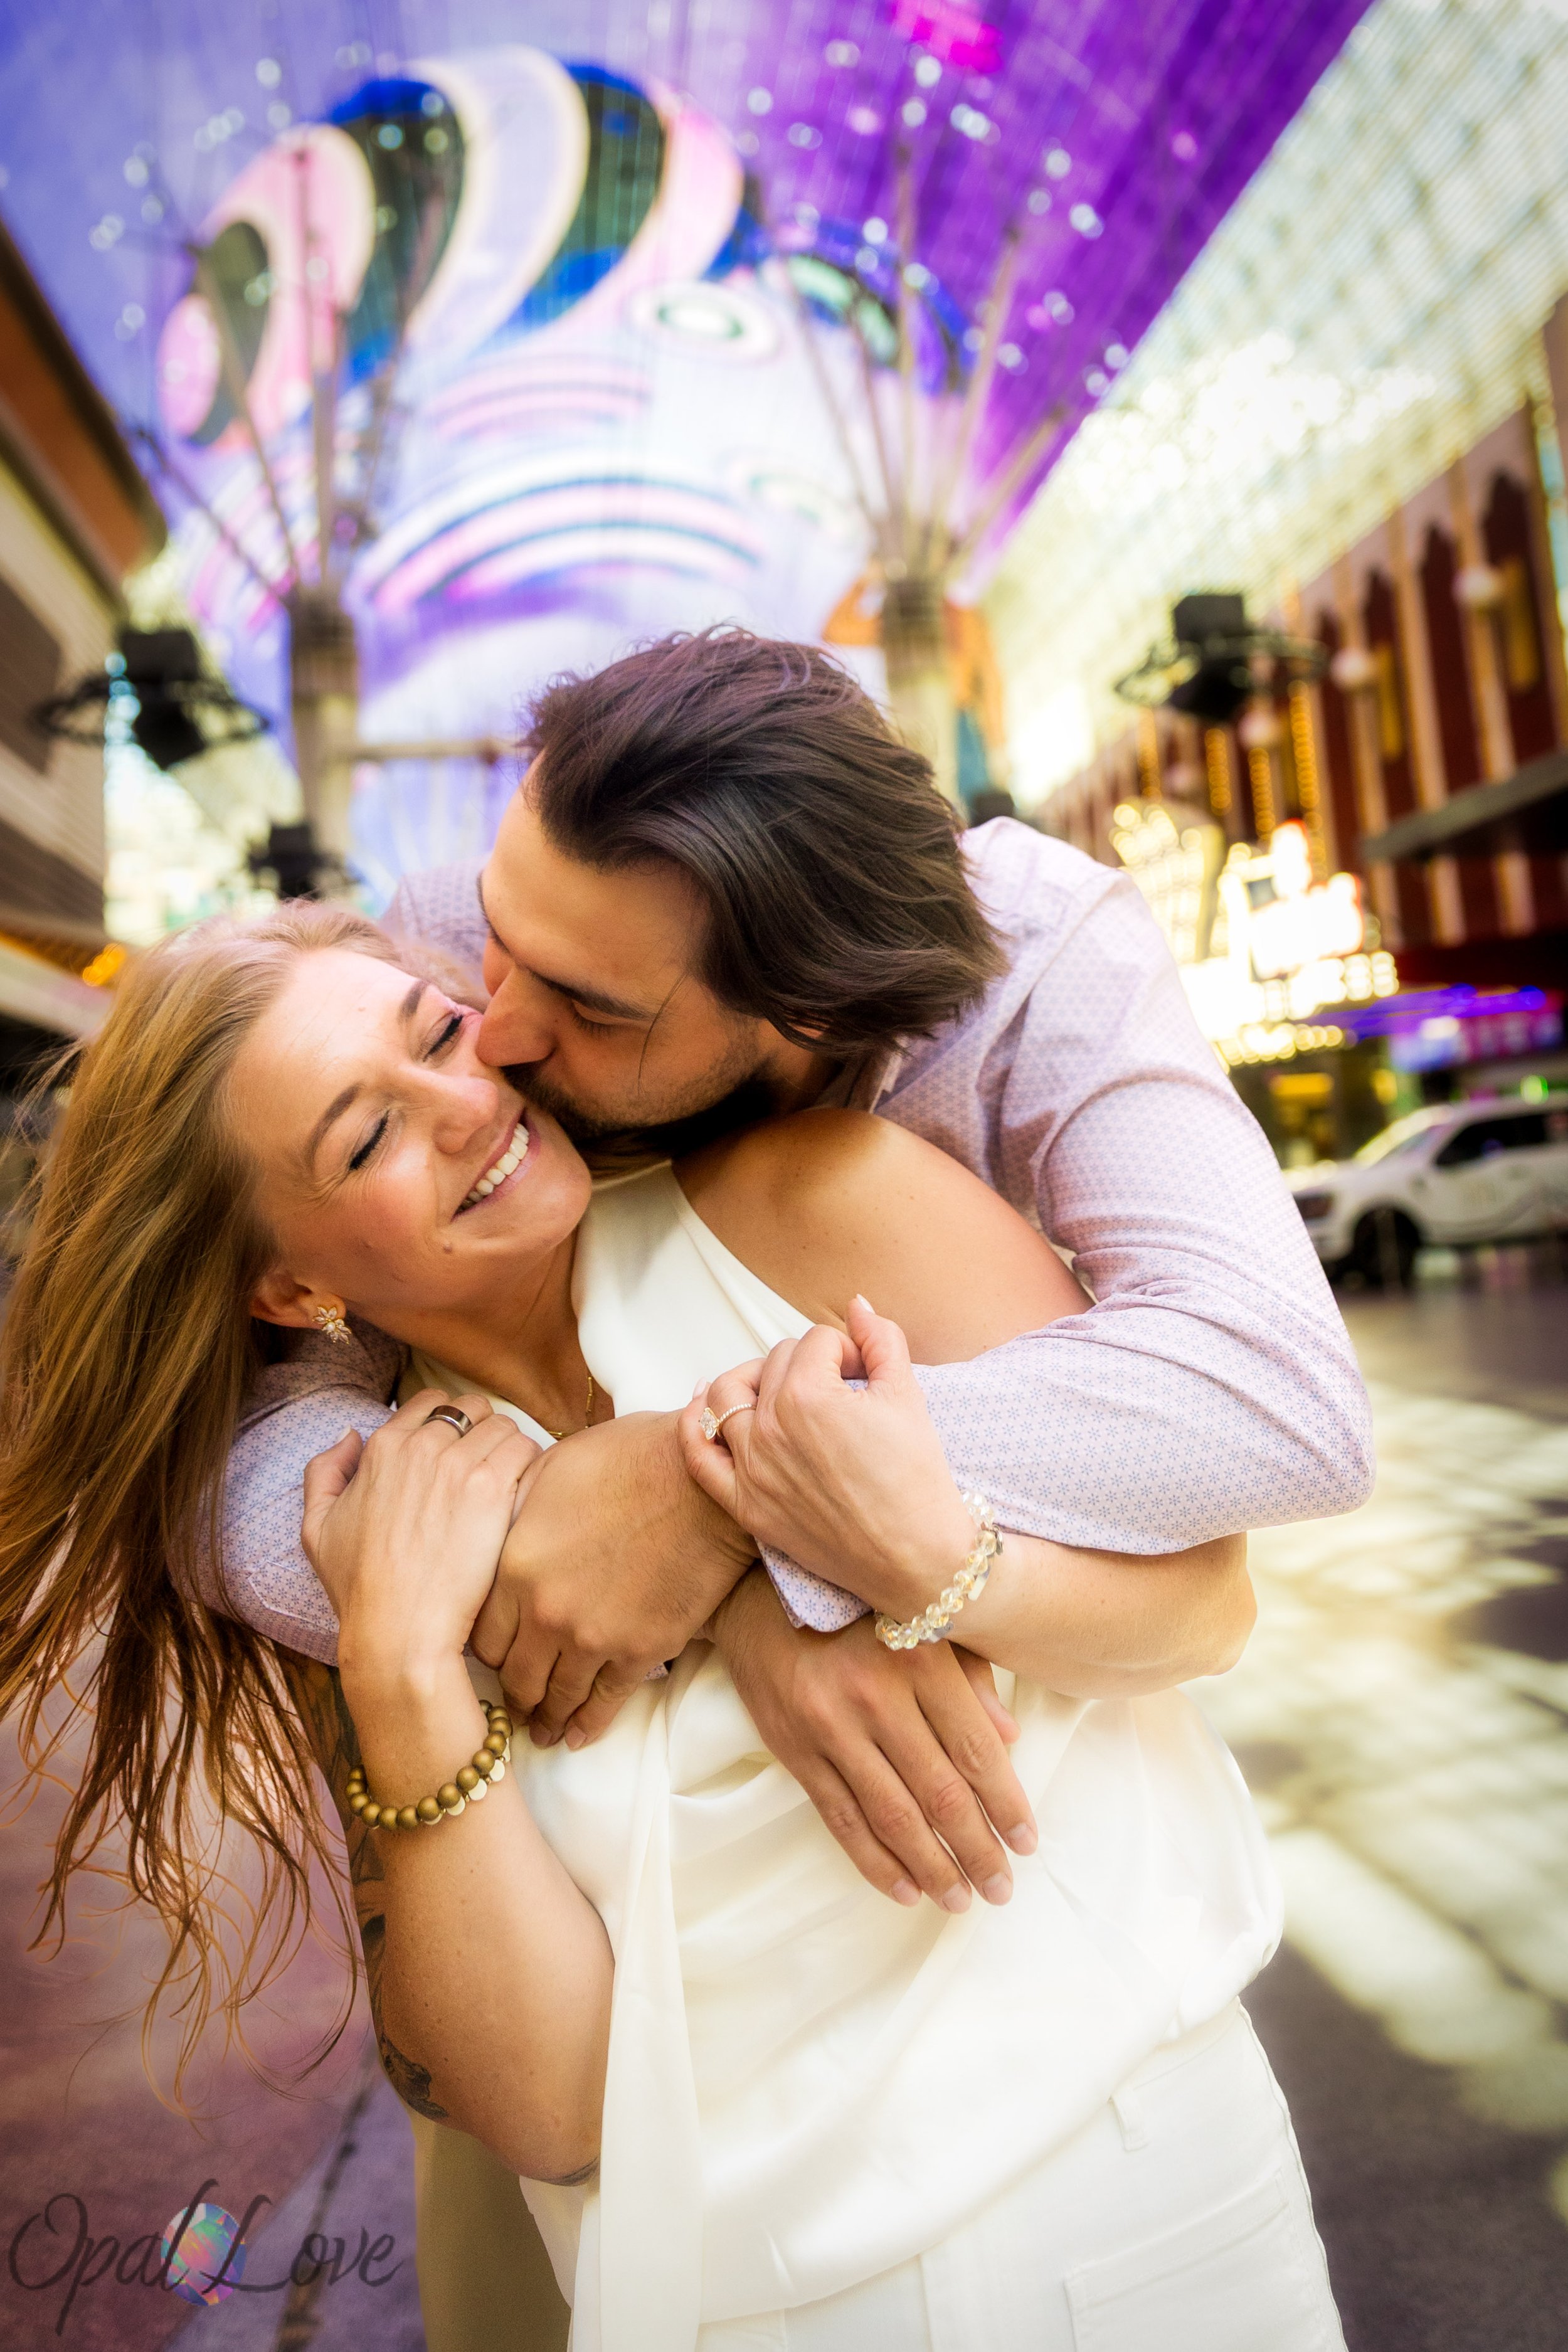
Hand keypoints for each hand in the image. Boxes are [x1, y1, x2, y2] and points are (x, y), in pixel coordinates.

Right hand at [302, 1391, 540, 1685]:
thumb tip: (350, 1435)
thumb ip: (324, 1472)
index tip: (460, 1450)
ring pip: (504, 1425)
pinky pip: (526, 1450)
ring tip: (511, 1483)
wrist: (398, 1630)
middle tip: (489, 1467)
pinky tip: (524, 1497)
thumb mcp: (317, 1528)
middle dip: (483, 1430)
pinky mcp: (492, 1489)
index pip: (431, 1401)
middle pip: (473, 1407)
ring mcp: (458, 1465)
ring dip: (510, 1449)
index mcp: (382, 1448)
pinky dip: (531, 1467)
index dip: (450, 1422)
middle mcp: (420, 1446)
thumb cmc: (359, 1588)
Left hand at [468, 1411, 756, 1750]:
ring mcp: (594, 1638)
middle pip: (514, 1676)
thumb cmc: (629, 1459)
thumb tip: (496, 1526)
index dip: (482, 1652)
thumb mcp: (551, 1470)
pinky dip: (589, 1725)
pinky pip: (605, 1703)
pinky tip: (578, 1735)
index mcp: (515, 1566)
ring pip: (556, 1697)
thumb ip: (516, 1512)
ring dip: (546, 1719)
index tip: (491, 1657)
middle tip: (511, 1703)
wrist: (703, 1480)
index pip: (480, 1636)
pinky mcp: (641, 1651)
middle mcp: (546, 1613)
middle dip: (511, 1694)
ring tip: (542, 1731)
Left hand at [679, 1297, 974, 1618]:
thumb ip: (881, 1339)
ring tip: (783, 1390)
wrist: (916, 1558)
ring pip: (727, 1395)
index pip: (816, 1341)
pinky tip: (705, 1402)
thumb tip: (857, 1305)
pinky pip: (697, 1455)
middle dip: (810, 1364)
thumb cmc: (917, 1478)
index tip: (867, 1376)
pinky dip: (695, 1422)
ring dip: (754, 1380)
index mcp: (807, 1396)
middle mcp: (768, 1429)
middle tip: (842, 1390)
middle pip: (774, 1362)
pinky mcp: (744, 1505)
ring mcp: (750, 1469)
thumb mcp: (908, 1395)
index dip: (847, 1351)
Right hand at [712, 1567, 1036, 1909]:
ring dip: (932, 1867)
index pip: (975, 1751)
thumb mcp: (922, 1619)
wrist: (755, 1591)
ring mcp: (829, 1727)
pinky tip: (905, 1889)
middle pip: (940, 1793)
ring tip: (960, 1899)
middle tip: (1001, 1889)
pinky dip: (875, 1862)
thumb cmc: (857, 1605)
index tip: (1027, 1844)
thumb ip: (970, 1674)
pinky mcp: (793, 1749)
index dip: (1008, 1805)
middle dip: (977, 1850)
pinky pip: (841, 1819)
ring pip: (892, 1816)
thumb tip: (1010, 1739)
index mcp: (919, 1657)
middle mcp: (875, 1695)